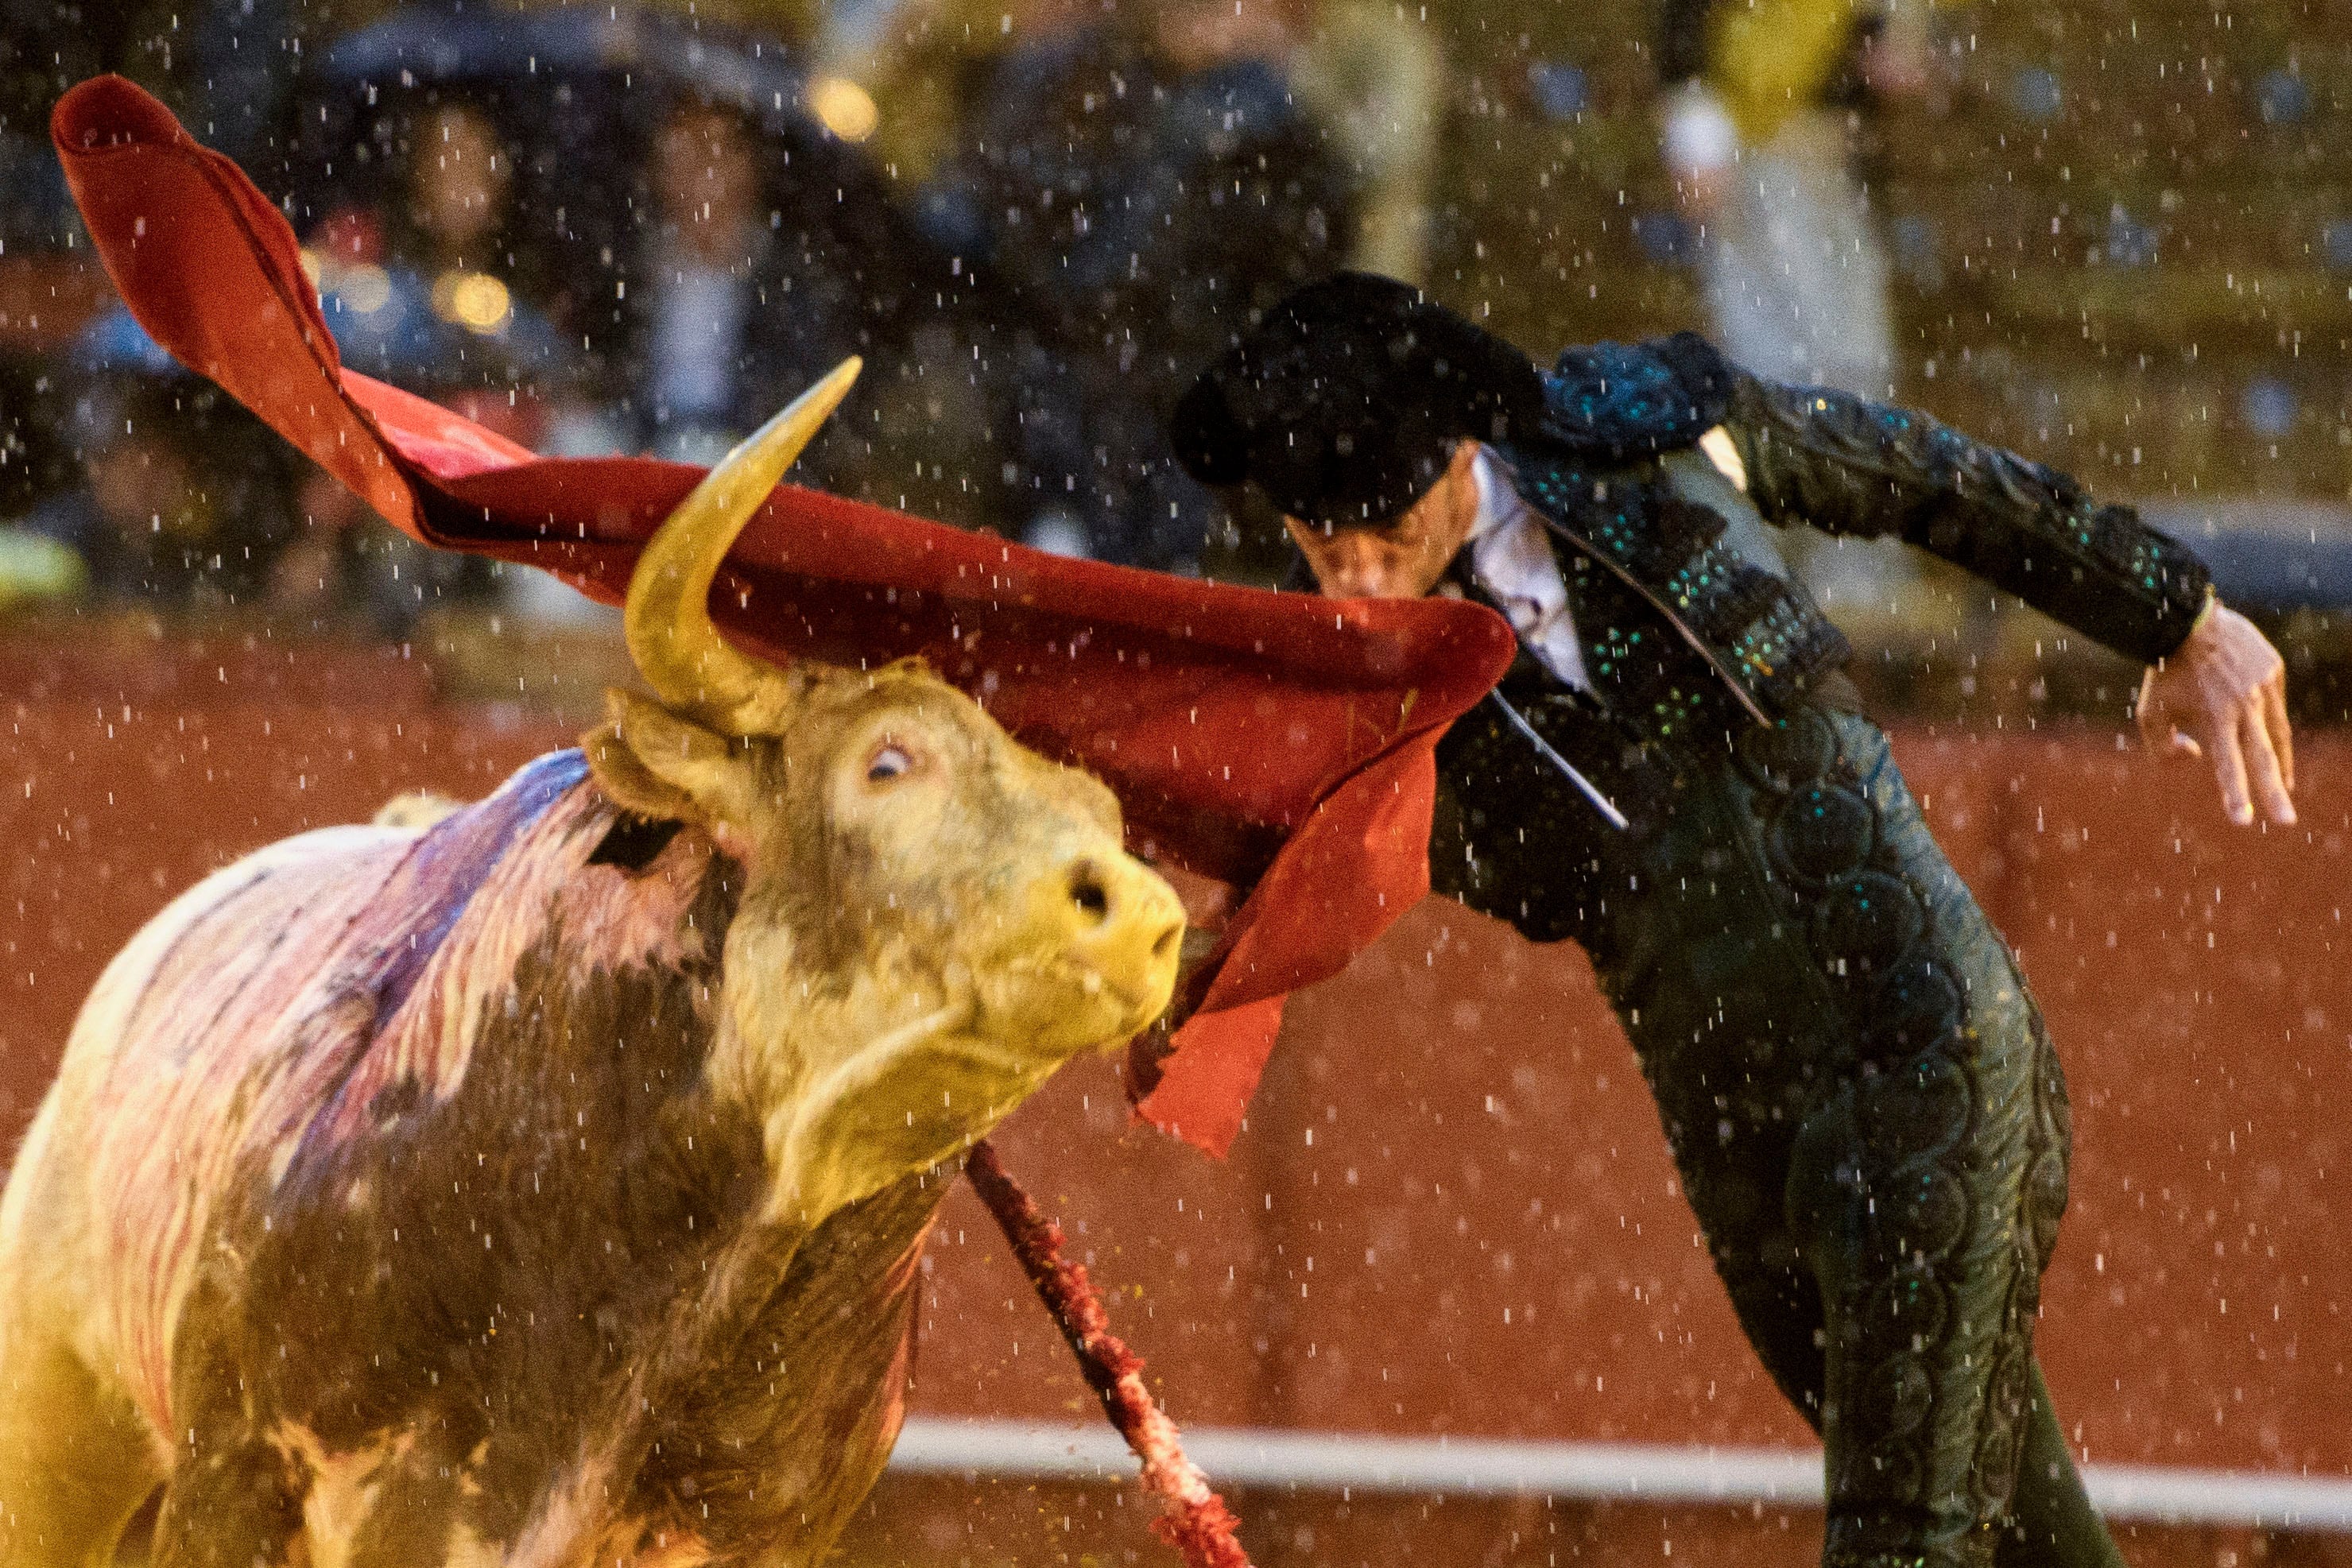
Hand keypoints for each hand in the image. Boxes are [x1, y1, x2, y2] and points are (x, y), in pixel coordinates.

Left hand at [2136, 602, 2294, 825]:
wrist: (2185, 620)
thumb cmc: (2165, 673)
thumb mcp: (2150, 713)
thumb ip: (2163, 746)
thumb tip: (2195, 757)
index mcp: (2214, 718)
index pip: (2227, 766)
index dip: (2235, 794)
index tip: (2244, 821)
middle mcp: (2244, 706)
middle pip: (2264, 758)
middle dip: (2275, 793)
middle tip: (2287, 821)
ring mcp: (2263, 687)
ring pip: (2277, 734)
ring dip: (2281, 764)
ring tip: (2284, 788)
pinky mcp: (2273, 670)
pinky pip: (2274, 705)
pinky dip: (2270, 723)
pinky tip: (2269, 740)